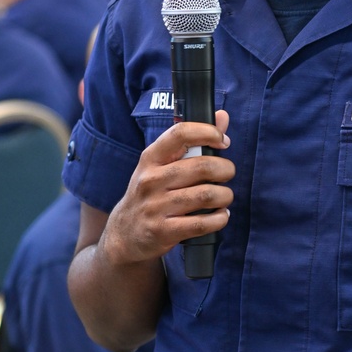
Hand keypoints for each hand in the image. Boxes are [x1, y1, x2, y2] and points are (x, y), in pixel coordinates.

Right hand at [101, 109, 233, 266]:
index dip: (208, 132)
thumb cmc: (149, 194)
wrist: (124, 234)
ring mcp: (156, 207)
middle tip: (227, 174)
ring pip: (206, 195)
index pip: (180, 133)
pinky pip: (201, 223)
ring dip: (225, 196)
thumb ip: (192, 141)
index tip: (222, 140)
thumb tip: (222, 116)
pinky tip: (220, 215)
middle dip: (225, 169)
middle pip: (202, 167)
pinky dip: (219, 219)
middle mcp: (151, 180)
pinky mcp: (163, 231)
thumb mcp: (160, 165)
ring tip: (224, 197)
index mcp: (151, 158)